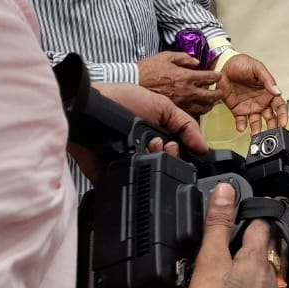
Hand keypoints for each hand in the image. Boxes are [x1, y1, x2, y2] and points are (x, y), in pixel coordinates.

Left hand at [70, 82, 208, 181]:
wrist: (85, 110)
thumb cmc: (120, 100)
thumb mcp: (160, 106)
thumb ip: (185, 124)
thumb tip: (204, 147)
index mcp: (157, 136)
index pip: (178, 153)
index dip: (181, 152)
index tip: (173, 145)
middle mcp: (143, 151)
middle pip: (165, 166)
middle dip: (166, 157)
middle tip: (157, 145)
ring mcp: (127, 164)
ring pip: (149, 177)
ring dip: (151, 168)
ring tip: (142, 152)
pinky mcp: (110, 177)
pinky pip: (126, 187)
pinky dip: (131, 184)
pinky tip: (133, 174)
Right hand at [138, 51, 223, 115]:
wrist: (133, 82)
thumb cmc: (148, 69)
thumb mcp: (167, 56)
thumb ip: (184, 58)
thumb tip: (196, 62)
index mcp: (187, 76)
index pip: (209, 77)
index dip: (216, 77)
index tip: (218, 76)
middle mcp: (187, 91)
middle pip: (210, 96)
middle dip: (218, 94)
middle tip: (220, 92)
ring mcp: (181, 103)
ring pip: (202, 108)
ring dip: (209, 105)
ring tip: (210, 102)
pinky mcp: (173, 111)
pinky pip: (190, 115)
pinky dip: (196, 113)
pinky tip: (196, 110)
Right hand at [186, 182, 288, 287]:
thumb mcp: (210, 261)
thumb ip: (218, 225)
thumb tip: (225, 190)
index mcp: (255, 257)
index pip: (261, 224)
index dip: (255, 213)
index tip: (253, 206)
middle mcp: (271, 276)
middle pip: (274, 247)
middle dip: (270, 235)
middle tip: (267, 225)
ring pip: (281, 272)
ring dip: (278, 260)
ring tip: (278, 251)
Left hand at [216, 54, 288, 133]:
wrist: (222, 65)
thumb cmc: (241, 64)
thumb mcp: (257, 68)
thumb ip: (268, 80)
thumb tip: (277, 91)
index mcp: (268, 92)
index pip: (279, 106)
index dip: (283, 115)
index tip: (283, 123)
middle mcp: (260, 101)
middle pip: (270, 118)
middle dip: (272, 127)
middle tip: (271, 134)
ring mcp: (249, 107)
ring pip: (256, 122)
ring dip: (257, 130)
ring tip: (256, 134)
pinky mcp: (237, 110)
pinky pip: (241, 121)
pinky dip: (241, 126)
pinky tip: (242, 127)